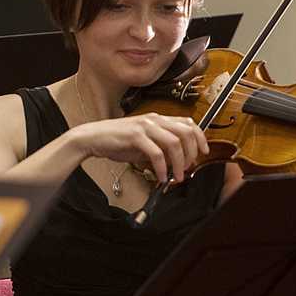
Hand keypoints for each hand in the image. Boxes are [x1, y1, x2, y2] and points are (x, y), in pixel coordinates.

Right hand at [76, 112, 209, 184]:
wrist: (92, 138)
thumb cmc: (116, 140)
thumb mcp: (143, 143)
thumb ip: (160, 148)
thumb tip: (175, 162)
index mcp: (158, 119)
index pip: (188, 123)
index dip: (200, 138)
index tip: (203, 152)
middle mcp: (154, 119)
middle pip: (186, 132)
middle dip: (191, 153)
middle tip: (188, 168)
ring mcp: (145, 127)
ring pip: (174, 143)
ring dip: (179, 163)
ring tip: (177, 176)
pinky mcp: (135, 136)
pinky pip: (156, 153)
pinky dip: (162, 168)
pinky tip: (161, 177)